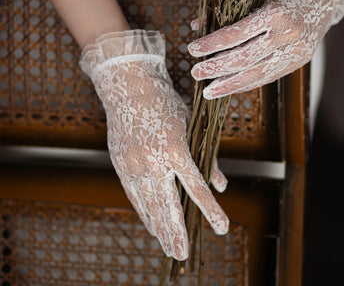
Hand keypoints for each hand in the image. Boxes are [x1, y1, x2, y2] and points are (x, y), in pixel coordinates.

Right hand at [80, 30, 228, 259]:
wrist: (130, 89)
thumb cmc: (166, 104)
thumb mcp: (191, 126)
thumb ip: (206, 158)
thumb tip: (222, 185)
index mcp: (175, 149)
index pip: (196, 188)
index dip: (210, 210)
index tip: (221, 228)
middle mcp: (153, 161)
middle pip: (167, 205)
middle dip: (176, 232)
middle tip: (182, 254)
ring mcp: (133, 165)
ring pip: (148, 204)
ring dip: (158, 227)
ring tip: (167, 246)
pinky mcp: (121, 165)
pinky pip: (134, 196)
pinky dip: (144, 212)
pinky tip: (151, 225)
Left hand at [188, 0, 343, 98]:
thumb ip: (228, 11)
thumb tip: (196, 26)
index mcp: (275, 13)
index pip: (236, 34)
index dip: (211, 44)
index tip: (192, 49)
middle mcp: (287, 35)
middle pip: (244, 58)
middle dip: (216, 68)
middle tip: (195, 73)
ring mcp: (295, 51)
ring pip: (256, 74)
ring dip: (229, 85)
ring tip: (208, 91)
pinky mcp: (298, 61)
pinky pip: (268, 76)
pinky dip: (247, 83)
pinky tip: (230, 87)